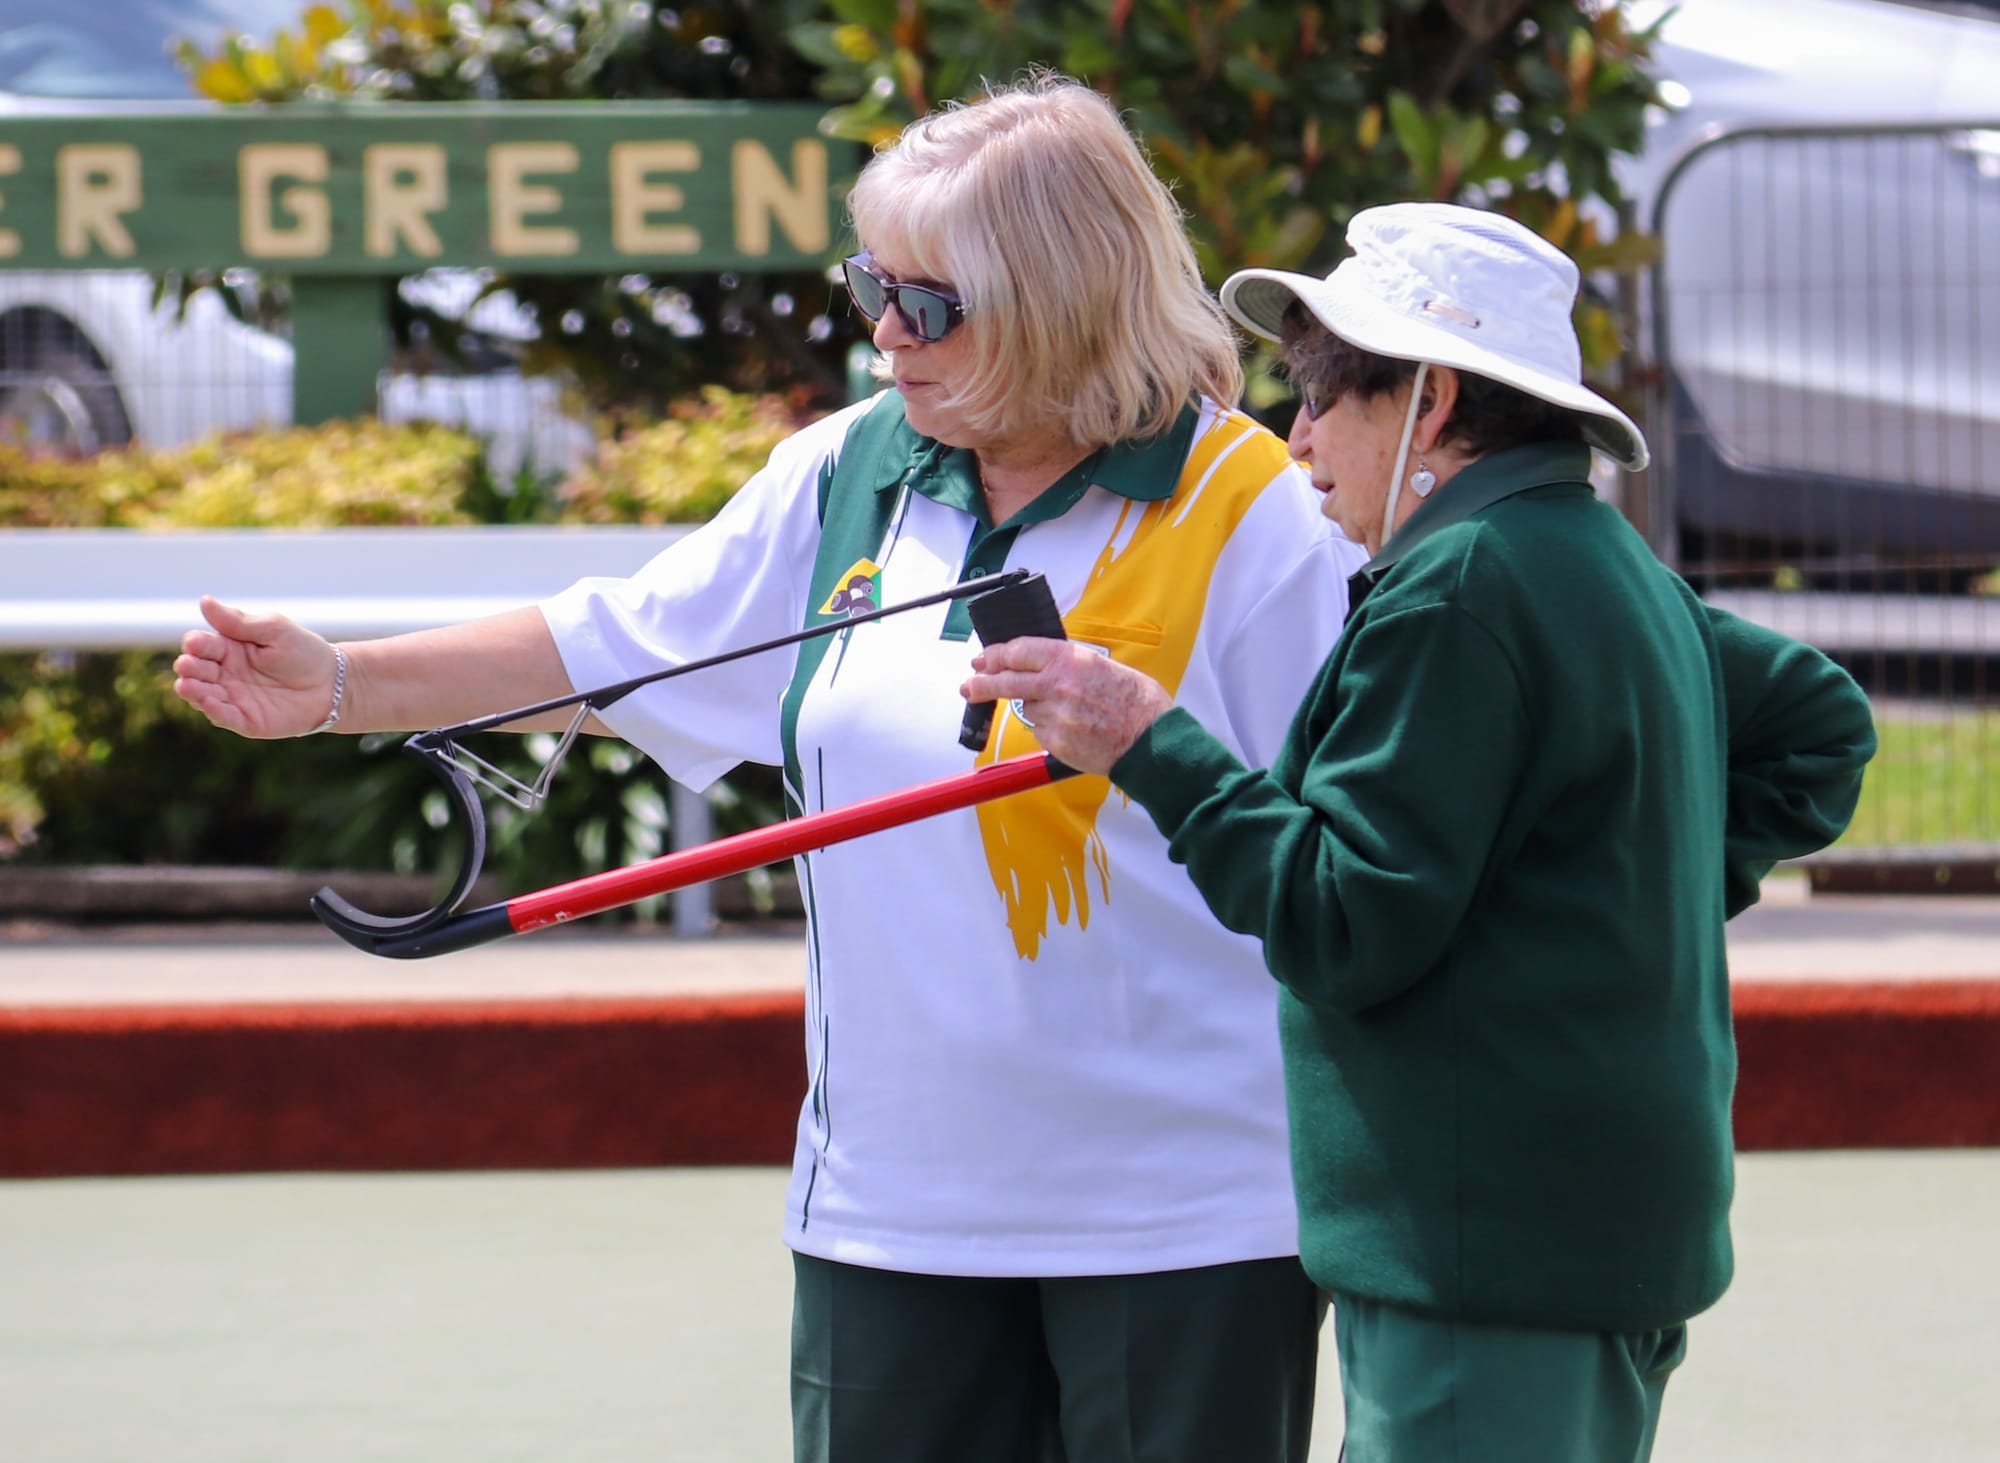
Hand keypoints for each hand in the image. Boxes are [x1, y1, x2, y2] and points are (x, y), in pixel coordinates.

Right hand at [172, 596, 341, 738]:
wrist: (334, 684)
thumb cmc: (304, 652)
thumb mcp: (274, 630)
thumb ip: (239, 621)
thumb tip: (205, 601)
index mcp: (229, 648)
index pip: (201, 644)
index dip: (195, 644)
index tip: (196, 643)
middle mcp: (225, 673)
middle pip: (196, 670)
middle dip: (188, 668)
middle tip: (186, 665)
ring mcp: (233, 697)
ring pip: (203, 695)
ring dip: (193, 691)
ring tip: (186, 685)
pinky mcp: (246, 720)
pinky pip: (225, 717)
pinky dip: (214, 711)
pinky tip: (207, 703)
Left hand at [961, 637, 1171, 775]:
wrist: (1152, 740)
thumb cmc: (1138, 703)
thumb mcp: (1104, 666)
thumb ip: (1070, 663)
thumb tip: (1044, 663)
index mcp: (1071, 659)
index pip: (1018, 651)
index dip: (995, 655)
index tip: (984, 659)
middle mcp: (1058, 684)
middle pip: (1005, 681)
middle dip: (982, 683)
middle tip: (970, 685)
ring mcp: (1055, 715)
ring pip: (1027, 709)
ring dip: (1036, 708)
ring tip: (1069, 712)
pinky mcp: (1056, 741)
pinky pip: (1040, 732)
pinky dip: (1050, 729)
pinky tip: (1074, 728)